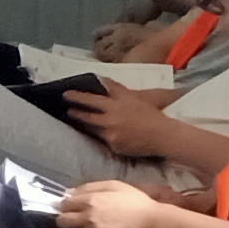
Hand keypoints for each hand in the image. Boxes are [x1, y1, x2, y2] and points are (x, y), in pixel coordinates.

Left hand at [58, 178, 172, 227]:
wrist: (151, 222)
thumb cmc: (134, 201)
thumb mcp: (113, 185)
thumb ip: (89, 187)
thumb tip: (69, 193)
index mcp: (90, 201)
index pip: (64, 205)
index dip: (67, 206)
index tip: (73, 206)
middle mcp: (87, 218)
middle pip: (62, 222)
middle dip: (67, 219)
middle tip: (77, 218)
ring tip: (93, 226)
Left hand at [60, 79, 181, 157]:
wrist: (163, 136)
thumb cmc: (150, 114)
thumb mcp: (133, 98)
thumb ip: (115, 89)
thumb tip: (101, 79)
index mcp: (115, 107)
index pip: (90, 100)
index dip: (76, 97)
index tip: (65, 94)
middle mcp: (109, 122)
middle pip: (86, 117)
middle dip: (75, 113)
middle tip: (67, 110)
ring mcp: (110, 136)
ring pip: (92, 129)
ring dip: (84, 125)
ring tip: (77, 121)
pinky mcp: (114, 148)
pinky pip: (102, 140)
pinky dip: (100, 135)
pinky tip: (98, 132)